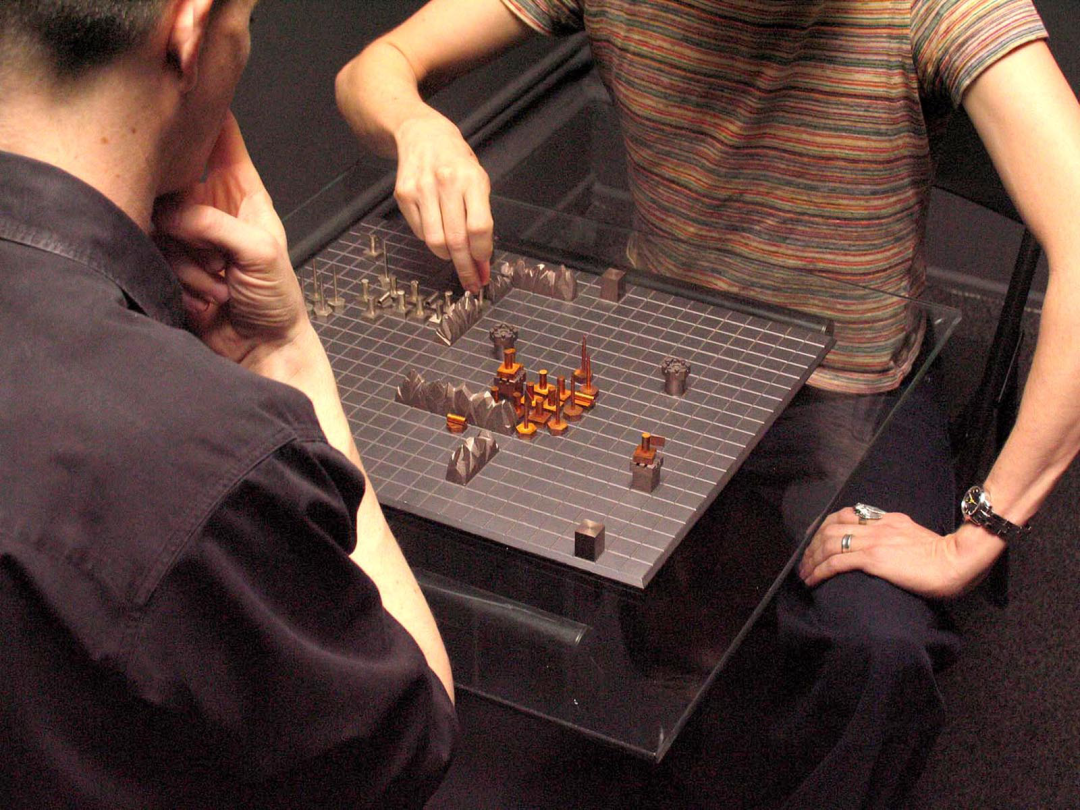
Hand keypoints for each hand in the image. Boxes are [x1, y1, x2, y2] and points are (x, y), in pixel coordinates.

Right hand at [153, 111, 307, 365]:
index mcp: (243, 191)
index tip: (186, 96)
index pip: (222, 138)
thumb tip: (172, 213)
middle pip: (175, 180)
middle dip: (188, 217)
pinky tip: (206, 297)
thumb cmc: (279, 301)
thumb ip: (215, 223)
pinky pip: (155, 255)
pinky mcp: (168, 262)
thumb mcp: (261, 251)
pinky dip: (180, 279)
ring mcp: (188, 234)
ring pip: (161, 223)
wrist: (262, 350)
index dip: (206, 115)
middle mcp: (212, 206)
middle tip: (211, 247)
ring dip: (189, 260)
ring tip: (220, 282)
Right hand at [393, 112, 492, 292]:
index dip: (482, 254)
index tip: (484, 268)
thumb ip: (481, 218)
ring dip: (447, 258)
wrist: (423, 135)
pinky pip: (418, 232)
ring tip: (455, 259)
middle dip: (466, 267)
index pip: (479, 228)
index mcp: (471, 179)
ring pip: (434, 241)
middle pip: (456, 240)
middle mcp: (445, 183)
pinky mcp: (403, 195)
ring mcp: (421, 189)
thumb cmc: (456, 161)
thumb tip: (481, 259)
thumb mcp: (478, 180)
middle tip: (471, 282)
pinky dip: (430, 240)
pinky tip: (438, 233)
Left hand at [798, 507, 1005, 598]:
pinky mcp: (874, 559)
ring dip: (812, 559)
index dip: (825, 529)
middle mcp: (876, 526)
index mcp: (886, 519)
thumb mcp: (916, 536)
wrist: (959, 559)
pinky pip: (837, 562)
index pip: (845, 517)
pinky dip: (820, 570)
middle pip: (830, 528)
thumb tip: (888, 548)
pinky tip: (813, 580)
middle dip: (812, 545)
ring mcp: (874, 541)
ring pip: (829, 543)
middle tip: (805, 561)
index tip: (816, 543)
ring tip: (805, 574)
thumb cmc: (945, 555)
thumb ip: (898, 536)